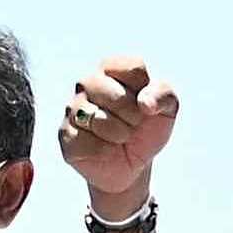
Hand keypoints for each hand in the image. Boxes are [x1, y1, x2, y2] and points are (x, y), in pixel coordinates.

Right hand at [59, 56, 178, 215]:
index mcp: (112, 68)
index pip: (134, 68)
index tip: (146, 104)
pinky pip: (87, 143)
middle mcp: (88, 82)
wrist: (133, 165)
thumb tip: (144, 103)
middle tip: (134, 124)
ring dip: (120, 134)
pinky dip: (105, 151)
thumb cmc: (147, 129)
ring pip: (100, 120)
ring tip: (120, 137)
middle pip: (116, 95)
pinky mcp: (66, 135)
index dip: (147, 91)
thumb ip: (164, 95)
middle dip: (133, 116)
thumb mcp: (167, 109)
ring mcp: (73, 108)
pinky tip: (106, 150)